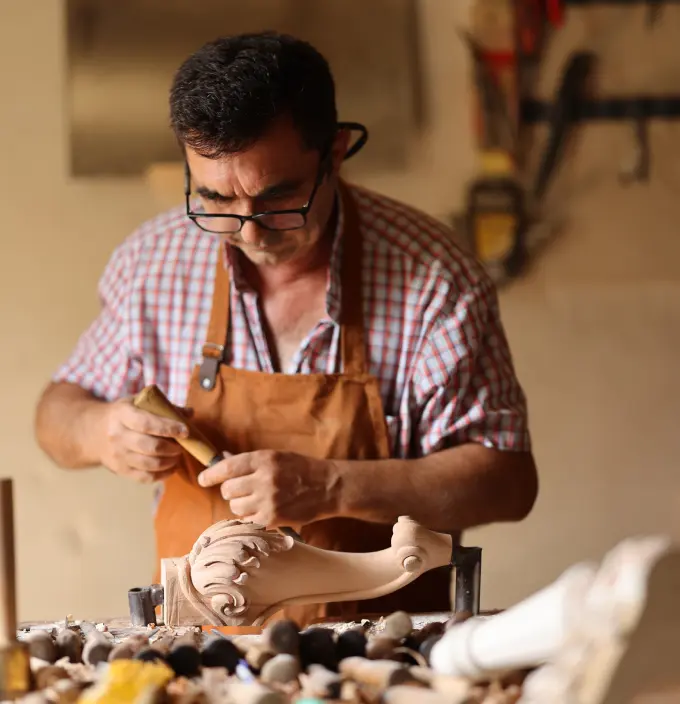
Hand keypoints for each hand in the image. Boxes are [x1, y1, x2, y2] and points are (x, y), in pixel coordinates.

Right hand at [95, 397, 188, 483]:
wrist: (95, 432)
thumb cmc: (125, 414)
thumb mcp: (139, 402)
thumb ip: (164, 407)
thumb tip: (190, 413)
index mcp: (122, 414)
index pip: (146, 423)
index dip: (168, 428)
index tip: (185, 431)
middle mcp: (117, 435)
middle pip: (149, 446)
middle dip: (171, 448)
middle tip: (182, 446)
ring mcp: (118, 455)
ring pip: (148, 464)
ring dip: (169, 462)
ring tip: (178, 456)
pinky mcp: (120, 470)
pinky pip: (144, 478)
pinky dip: (162, 475)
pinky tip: (172, 467)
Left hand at [197, 450, 338, 526]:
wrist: (328, 487)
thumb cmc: (301, 469)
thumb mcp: (277, 457)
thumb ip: (251, 462)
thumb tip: (222, 462)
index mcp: (264, 459)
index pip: (227, 467)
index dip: (211, 475)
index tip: (203, 479)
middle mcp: (264, 479)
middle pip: (228, 490)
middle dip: (231, 491)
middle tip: (242, 490)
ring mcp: (268, 500)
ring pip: (235, 507)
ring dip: (241, 505)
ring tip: (256, 500)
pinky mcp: (272, 518)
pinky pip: (248, 520)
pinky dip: (251, 517)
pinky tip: (263, 510)